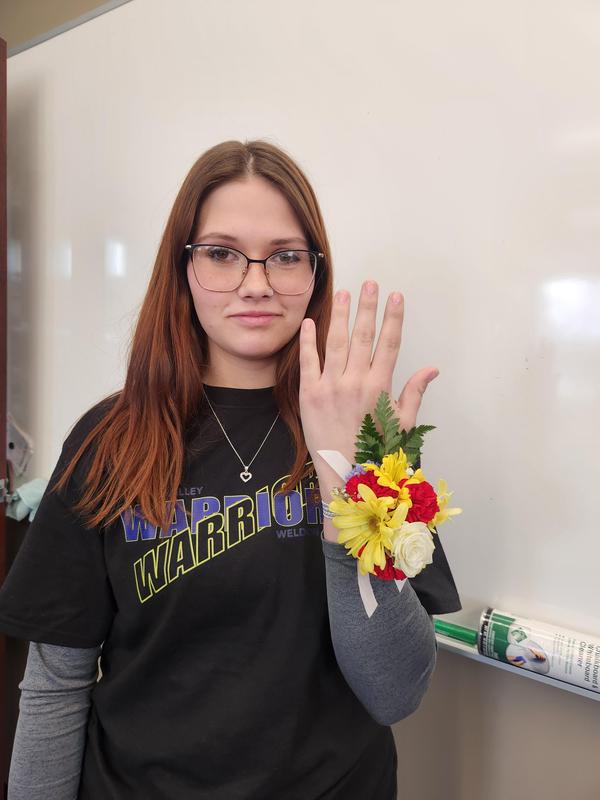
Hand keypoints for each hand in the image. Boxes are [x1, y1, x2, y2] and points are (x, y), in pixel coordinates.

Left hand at [299, 281, 438, 480]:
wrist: (345, 475)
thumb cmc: (377, 452)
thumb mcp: (403, 423)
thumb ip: (414, 392)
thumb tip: (431, 368)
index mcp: (380, 387)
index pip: (390, 343)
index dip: (393, 318)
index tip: (396, 296)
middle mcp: (356, 382)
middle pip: (363, 336)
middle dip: (368, 307)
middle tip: (370, 283)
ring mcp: (331, 386)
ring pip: (336, 342)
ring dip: (340, 315)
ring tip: (343, 293)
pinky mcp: (309, 394)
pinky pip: (308, 361)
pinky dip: (308, 341)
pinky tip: (309, 321)